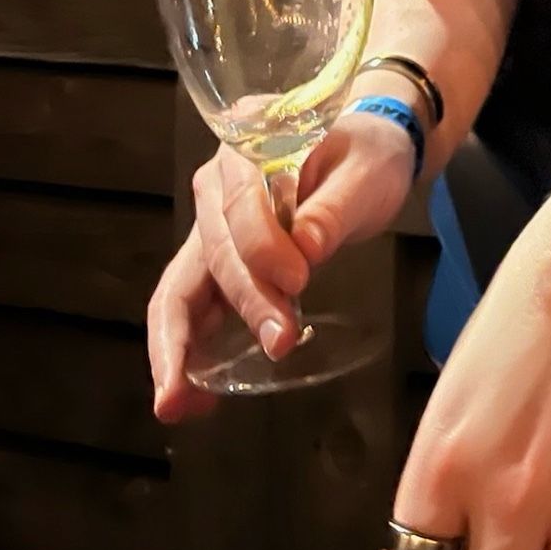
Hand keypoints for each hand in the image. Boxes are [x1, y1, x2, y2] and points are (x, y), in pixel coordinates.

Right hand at [148, 106, 416, 421]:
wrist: (369, 155)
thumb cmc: (368, 156)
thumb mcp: (367, 173)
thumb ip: (334, 209)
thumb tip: (305, 249)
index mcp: (245, 146)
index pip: (239, 204)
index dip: (262, 247)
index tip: (299, 278)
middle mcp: (215, 186)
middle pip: (212, 253)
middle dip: (243, 304)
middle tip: (280, 343)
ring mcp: (211, 228)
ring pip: (181, 289)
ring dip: (184, 348)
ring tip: (183, 403)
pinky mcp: (220, 264)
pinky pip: (191, 307)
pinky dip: (186, 352)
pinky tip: (192, 396)